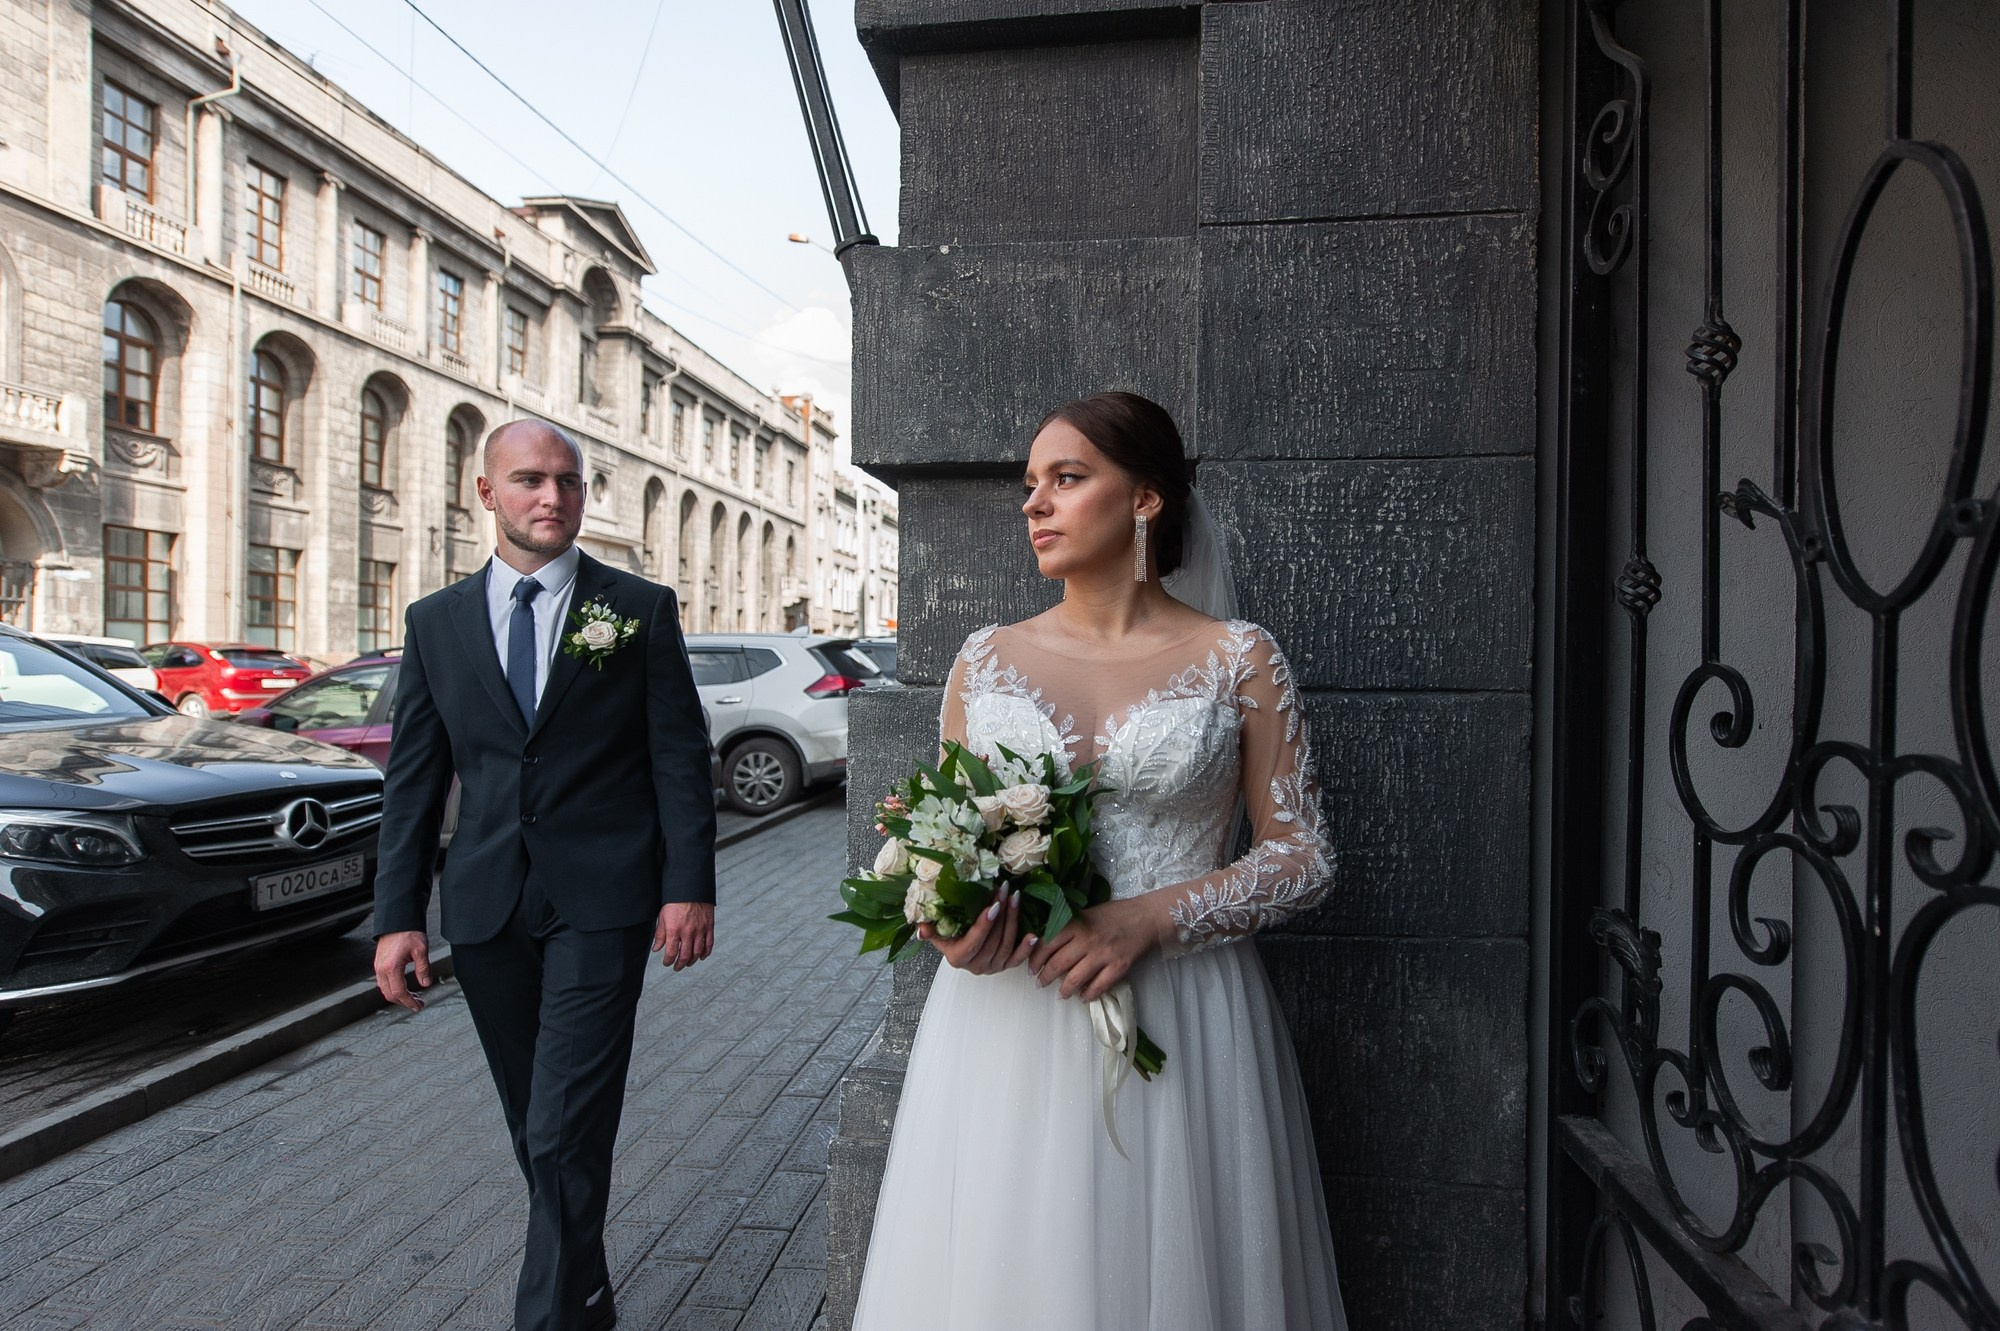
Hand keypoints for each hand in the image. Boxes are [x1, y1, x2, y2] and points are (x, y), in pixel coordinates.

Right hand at [374, 931, 432, 1011]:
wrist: (397, 920)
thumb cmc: (409, 932)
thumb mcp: (421, 950)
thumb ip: (424, 968)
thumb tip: (425, 984)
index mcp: (391, 967)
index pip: (399, 992)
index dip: (409, 1002)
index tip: (419, 1006)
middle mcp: (381, 969)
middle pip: (390, 994)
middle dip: (404, 1002)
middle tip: (418, 1003)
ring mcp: (378, 967)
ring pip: (385, 989)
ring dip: (399, 996)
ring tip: (413, 996)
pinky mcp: (379, 964)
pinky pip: (383, 982)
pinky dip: (393, 988)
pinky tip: (404, 987)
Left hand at [653, 901, 714, 969]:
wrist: (690, 888)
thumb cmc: (675, 900)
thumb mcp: (662, 916)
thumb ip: (660, 934)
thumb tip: (656, 948)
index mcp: (674, 929)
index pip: (671, 953)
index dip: (668, 961)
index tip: (667, 963)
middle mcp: (688, 931)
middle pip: (685, 956)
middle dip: (680, 965)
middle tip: (677, 967)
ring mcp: (700, 929)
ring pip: (697, 952)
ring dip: (692, 961)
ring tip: (687, 963)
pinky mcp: (709, 926)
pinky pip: (709, 943)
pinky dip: (705, 953)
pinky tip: (701, 956)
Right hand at [921, 889, 1034, 974]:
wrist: (960, 945)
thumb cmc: (948, 934)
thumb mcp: (935, 930)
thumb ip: (929, 929)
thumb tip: (922, 928)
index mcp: (958, 958)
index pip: (973, 943)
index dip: (984, 926)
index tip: (992, 906)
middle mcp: (976, 967)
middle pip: (993, 941)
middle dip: (1001, 915)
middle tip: (1004, 891)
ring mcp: (992, 967)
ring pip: (1006, 945)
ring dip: (1013, 920)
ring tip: (1014, 897)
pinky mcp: (1005, 965)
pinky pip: (1018, 959)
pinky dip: (1026, 948)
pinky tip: (1033, 935)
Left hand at [1027, 895, 1173, 1000]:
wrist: (1146, 917)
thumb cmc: (1115, 914)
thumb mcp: (1087, 914)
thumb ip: (1068, 928)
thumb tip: (1046, 945)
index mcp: (1077, 924)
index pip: (1047, 944)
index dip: (1036, 959)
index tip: (1031, 967)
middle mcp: (1087, 940)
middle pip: (1057, 964)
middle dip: (1045, 977)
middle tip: (1040, 983)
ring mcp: (1103, 954)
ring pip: (1074, 979)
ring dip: (1064, 990)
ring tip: (1061, 994)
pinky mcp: (1119, 967)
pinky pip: (1098, 987)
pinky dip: (1087, 995)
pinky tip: (1082, 997)